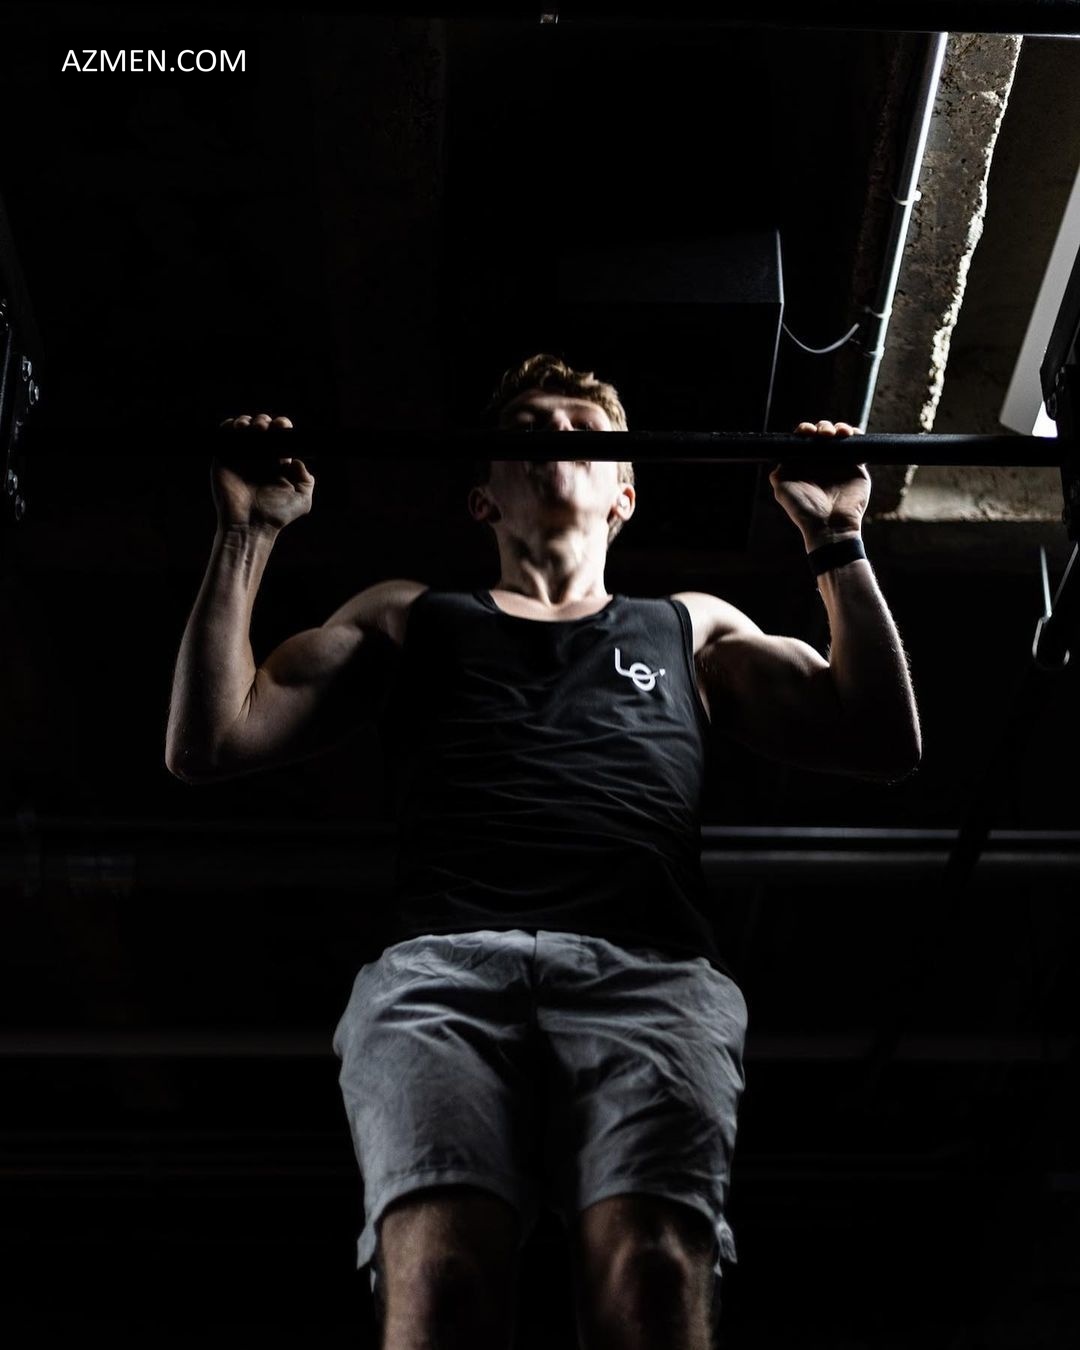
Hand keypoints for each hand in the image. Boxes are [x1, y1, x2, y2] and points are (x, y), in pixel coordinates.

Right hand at [212, 413, 313, 531]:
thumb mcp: (302, 500)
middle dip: (265, 421)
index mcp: (277, 462)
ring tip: (252, 429)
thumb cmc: (276, 516)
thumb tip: (298, 461)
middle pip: (262, 426)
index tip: (282, 427)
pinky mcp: (223, 458)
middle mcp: (260, 458)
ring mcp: (241, 457)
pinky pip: (224, 434)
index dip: (282, 426)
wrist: (250, 526)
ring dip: (248, 421)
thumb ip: (306, 480)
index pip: (280, 435)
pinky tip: (238, 429)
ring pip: (243, 426)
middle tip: (265, 429)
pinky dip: (230, 425)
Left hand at [769, 419, 868, 547]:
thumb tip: (778, 457)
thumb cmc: (805, 510)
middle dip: (823, 427)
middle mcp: (821, 461)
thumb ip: (778, 473)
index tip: (806, 432)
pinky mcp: (856, 466)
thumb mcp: (782, 490)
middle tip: (824, 435)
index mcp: (804, 464)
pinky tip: (850, 434)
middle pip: (822, 433)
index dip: (805, 431)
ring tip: (837, 434)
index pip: (804, 440)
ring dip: (838, 428)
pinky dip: (855, 434)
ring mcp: (839, 462)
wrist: (830, 526)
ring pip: (839, 435)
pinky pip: (857, 444)